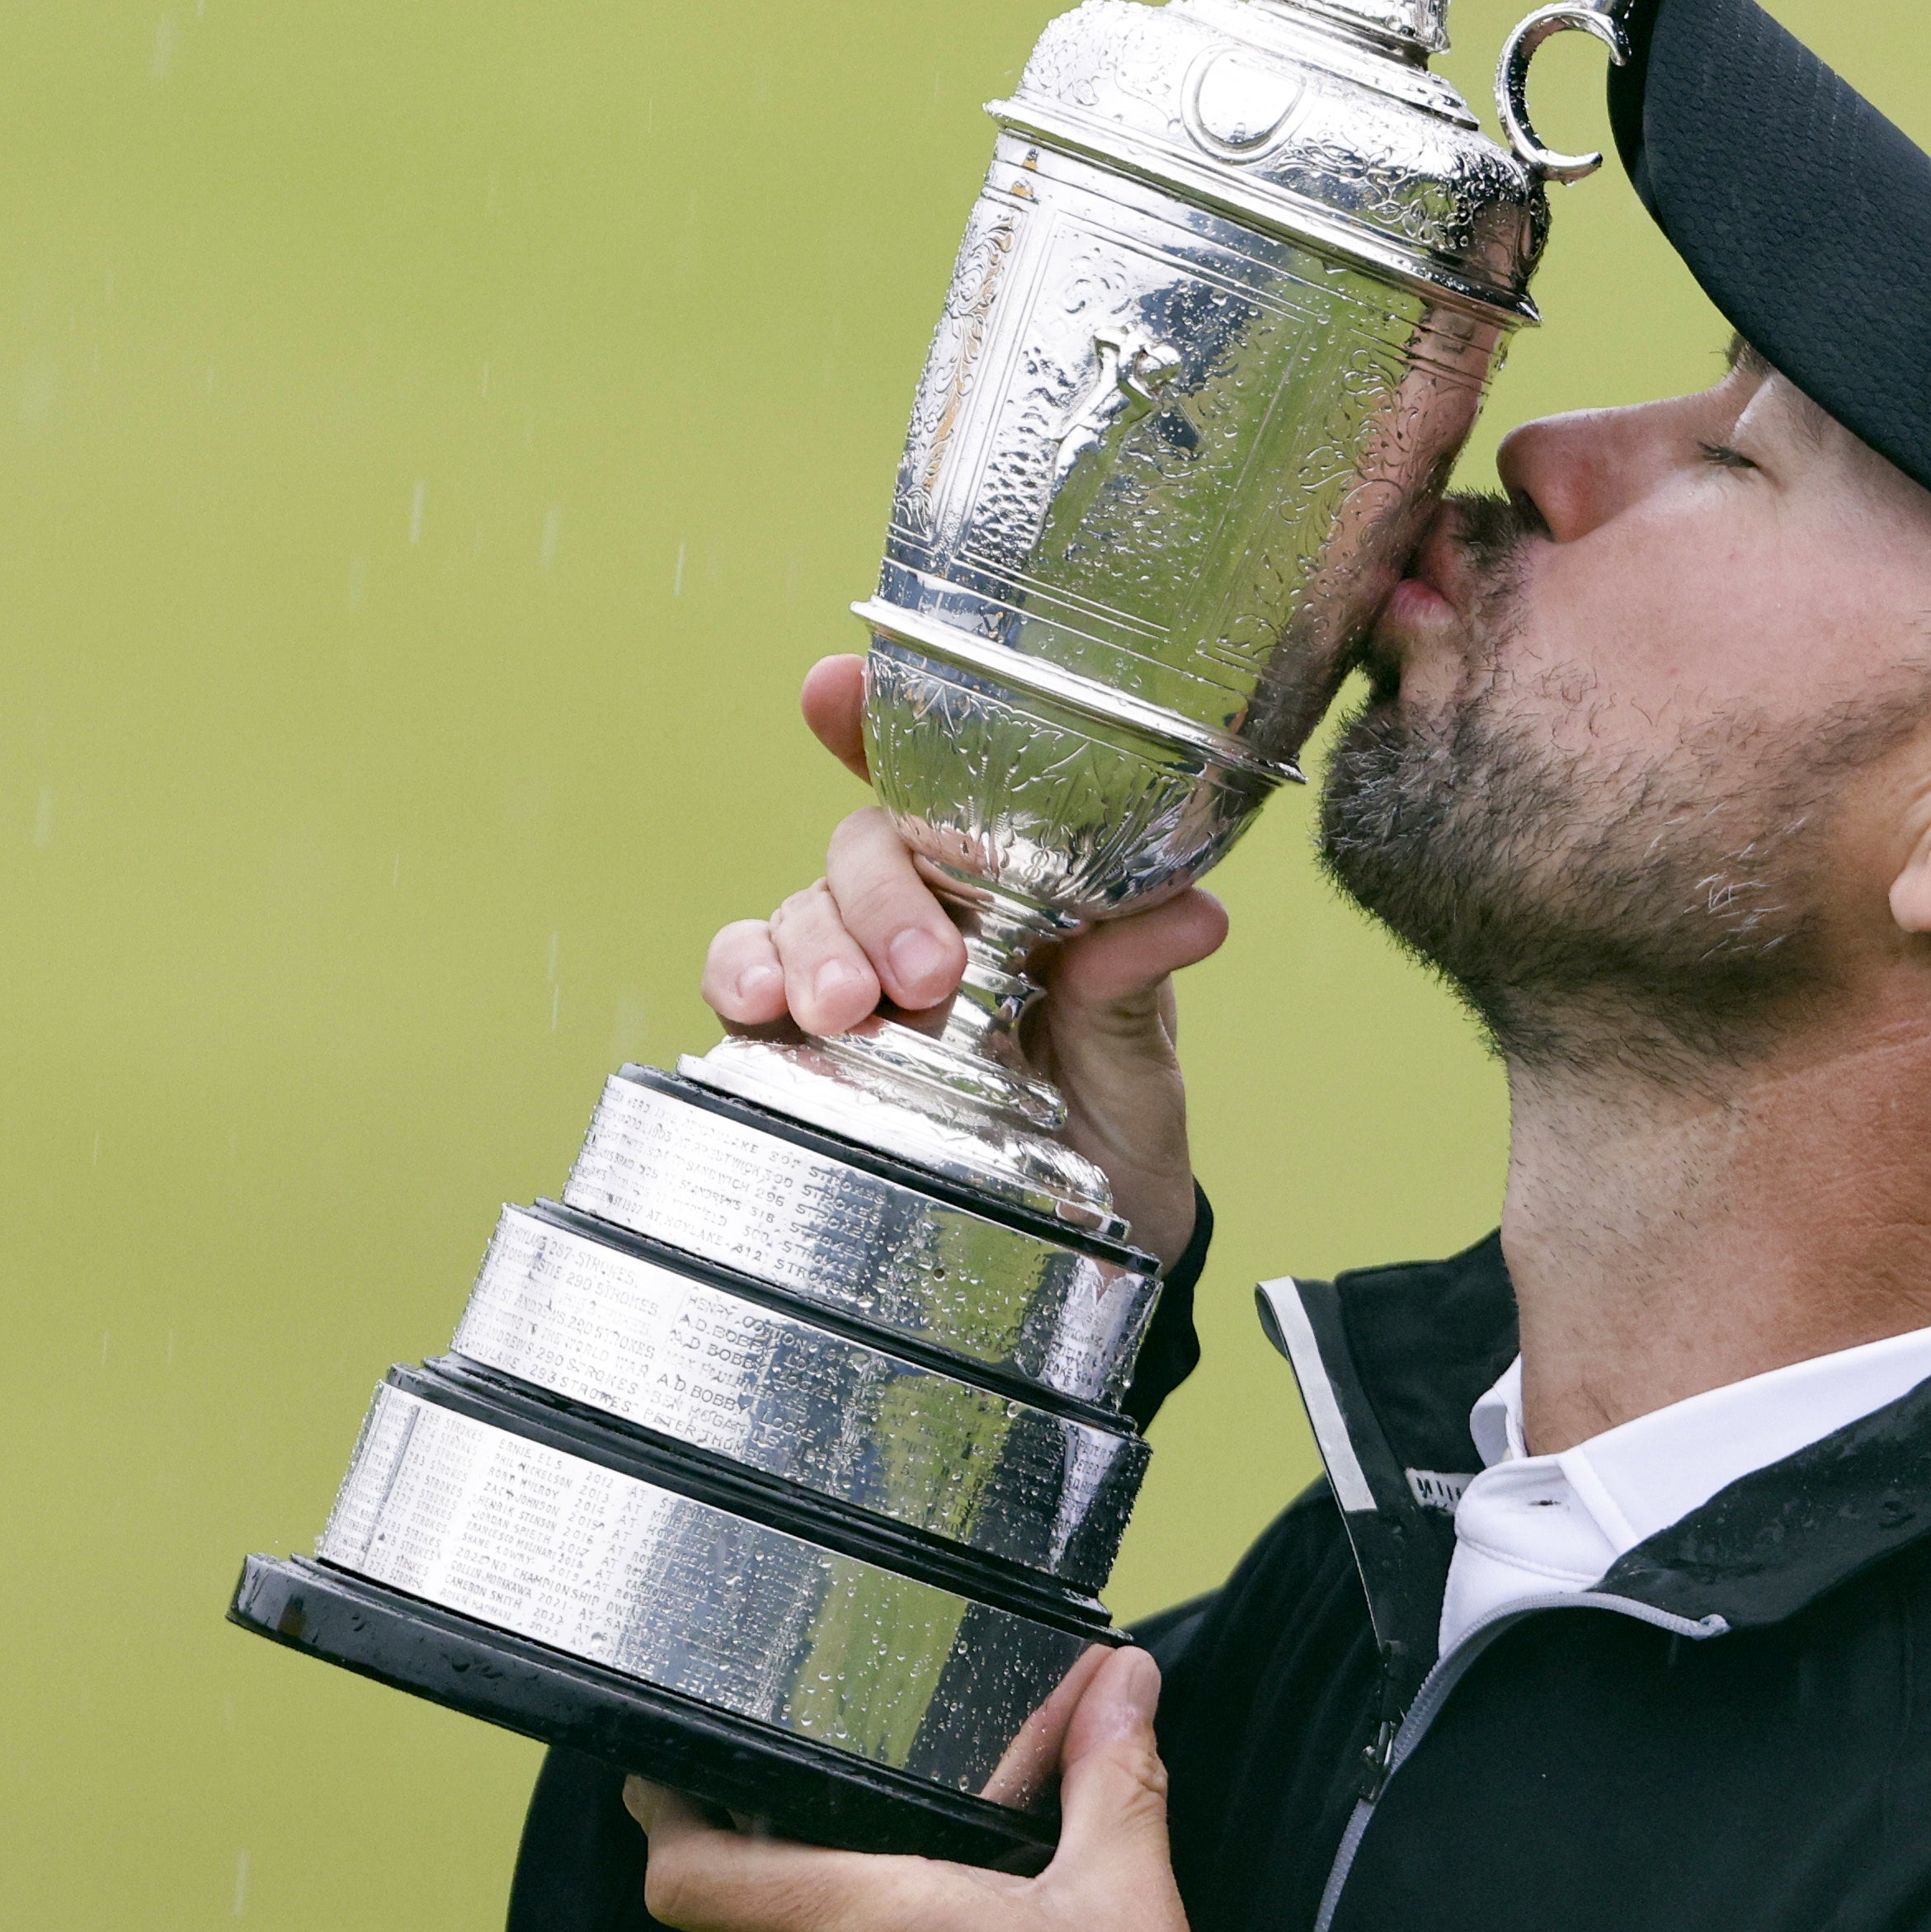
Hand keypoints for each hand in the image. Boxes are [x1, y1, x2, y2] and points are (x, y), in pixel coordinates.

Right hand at [703, 655, 1224, 1259]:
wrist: (1088, 1245)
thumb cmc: (1117, 1125)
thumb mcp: (1143, 1057)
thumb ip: (1137, 980)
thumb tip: (1192, 912)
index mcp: (1009, 887)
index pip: (939, 782)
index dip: (876, 721)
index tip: (833, 686)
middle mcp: (922, 915)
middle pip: (865, 850)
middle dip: (881, 895)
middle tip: (927, 973)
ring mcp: (854, 977)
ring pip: (800, 912)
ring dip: (812, 946)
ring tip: (852, 1008)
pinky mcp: (801, 1047)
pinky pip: (743, 983)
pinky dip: (738, 976)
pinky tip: (757, 1005)